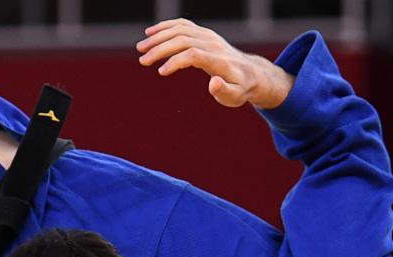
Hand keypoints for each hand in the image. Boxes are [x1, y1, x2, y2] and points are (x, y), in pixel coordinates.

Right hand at [136, 18, 295, 108]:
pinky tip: (151, 32)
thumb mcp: (235, 96)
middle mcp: (213, 44)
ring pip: (180, 30)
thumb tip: (214, 82)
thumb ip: (224, 91)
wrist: (251, 73)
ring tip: (141, 47)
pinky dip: (166, 26)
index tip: (160, 72)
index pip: (193, 55)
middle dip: (160, 49)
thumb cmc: (240, 88)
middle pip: (183, 39)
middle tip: (142, 60)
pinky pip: (183, 25)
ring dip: (158, 37)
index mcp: (219, 60)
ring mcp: (208, 36)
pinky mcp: (204, 33)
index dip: (175, 61)